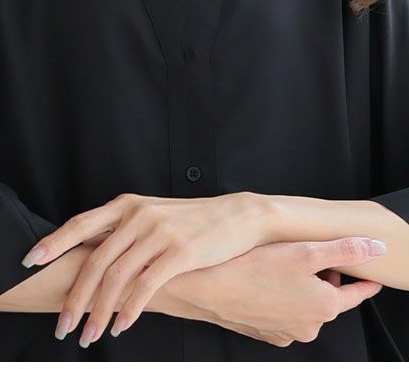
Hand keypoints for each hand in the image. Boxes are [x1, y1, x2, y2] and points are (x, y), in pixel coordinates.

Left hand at [22, 191, 269, 344]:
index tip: (29, 261)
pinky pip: (146, 285)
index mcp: (124, 205)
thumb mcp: (148, 216)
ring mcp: (157, 233)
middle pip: (95, 260)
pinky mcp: (179, 252)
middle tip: (62, 326)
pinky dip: (129, 309)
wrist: (234, 216)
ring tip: (88, 336)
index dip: (53, 243)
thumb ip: (120, 231)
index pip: (79, 224)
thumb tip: (88, 255)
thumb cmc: (187, 221)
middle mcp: (135, 216)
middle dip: (75, 297)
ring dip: (99, 312)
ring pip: (117, 277)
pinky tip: (120, 327)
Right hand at [165, 237, 384, 346]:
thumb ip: (342, 249)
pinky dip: (277, 299)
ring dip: (296, 287)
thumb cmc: (249, 270)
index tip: (367, 274)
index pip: (356, 293)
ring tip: (275, 265)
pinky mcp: (265, 332)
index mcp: (324, 306)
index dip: (361, 278)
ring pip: (301, 304)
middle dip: (319, 276)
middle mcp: (309, 326)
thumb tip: (373, 247)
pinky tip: (261, 281)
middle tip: (299, 253)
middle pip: (326, 296)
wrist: (206, 288)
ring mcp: (286, 332)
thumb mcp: (303, 251)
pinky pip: (280, 313)